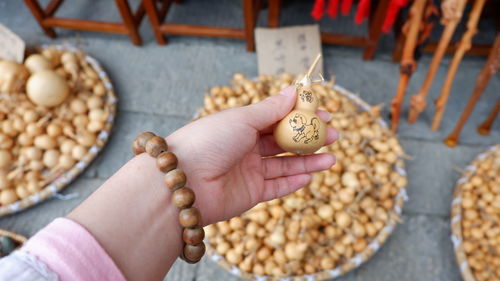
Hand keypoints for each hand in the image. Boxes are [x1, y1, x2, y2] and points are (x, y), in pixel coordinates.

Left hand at [167, 86, 337, 224]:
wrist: (183, 182)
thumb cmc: (209, 141)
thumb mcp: (243, 118)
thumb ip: (271, 108)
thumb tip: (295, 90)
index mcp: (241, 124)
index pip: (277, 117)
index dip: (301, 115)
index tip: (325, 114)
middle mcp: (245, 146)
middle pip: (284, 141)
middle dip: (310, 138)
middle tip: (334, 135)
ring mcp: (248, 171)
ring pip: (285, 165)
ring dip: (308, 161)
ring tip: (332, 158)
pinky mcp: (250, 193)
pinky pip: (276, 186)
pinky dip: (294, 181)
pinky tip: (311, 175)